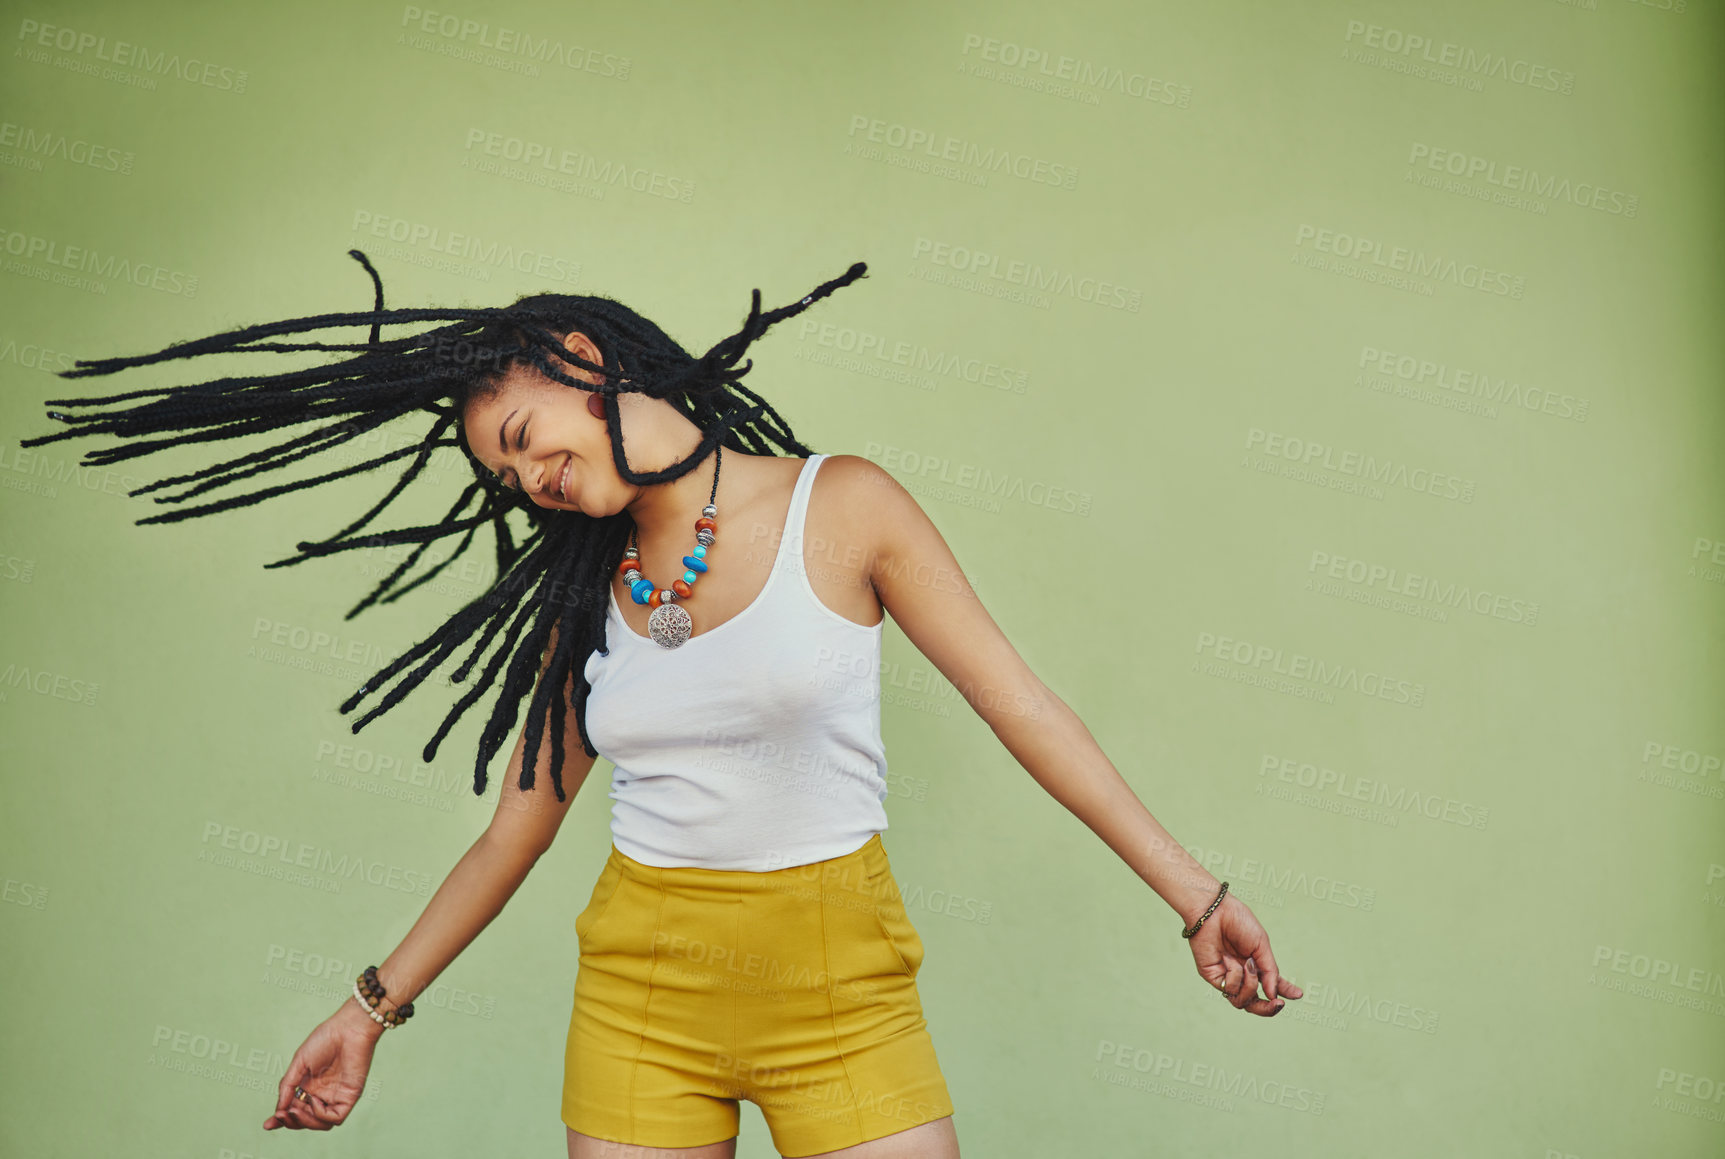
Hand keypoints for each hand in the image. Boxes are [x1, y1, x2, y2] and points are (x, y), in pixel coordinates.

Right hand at [263, 999, 383, 1130]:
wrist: (348, 1028)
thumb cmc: (324, 1040)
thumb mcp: (299, 1063)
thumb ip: (288, 1086)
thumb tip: (278, 1110)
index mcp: (309, 1087)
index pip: (294, 1110)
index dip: (282, 1120)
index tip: (267, 1125)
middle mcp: (322, 1094)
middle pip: (306, 1119)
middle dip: (291, 1121)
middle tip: (282, 1115)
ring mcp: (336, 1096)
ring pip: (320, 1123)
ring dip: (305, 1122)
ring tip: (294, 1111)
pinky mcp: (350, 1096)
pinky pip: (336, 1117)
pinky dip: (322, 1115)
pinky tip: (314, 1101)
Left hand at [1185, 892, 1302, 1016]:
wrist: (1214, 912)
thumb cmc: (1238, 923)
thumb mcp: (1261, 947)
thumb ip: (1269, 972)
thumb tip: (1273, 995)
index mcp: (1255, 964)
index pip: (1271, 984)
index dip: (1284, 991)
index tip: (1298, 995)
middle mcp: (1241, 974)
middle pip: (1254, 1003)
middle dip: (1267, 1008)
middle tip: (1278, 1003)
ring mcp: (1227, 977)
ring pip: (1243, 1002)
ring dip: (1251, 985)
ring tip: (1249, 965)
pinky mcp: (1213, 977)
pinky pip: (1230, 990)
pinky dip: (1236, 977)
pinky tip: (1229, 960)